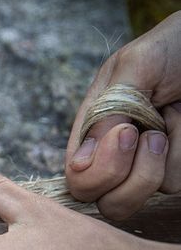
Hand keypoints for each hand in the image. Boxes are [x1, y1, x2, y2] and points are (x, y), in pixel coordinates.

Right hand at [66, 11, 180, 219]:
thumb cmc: (170, 48)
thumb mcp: (134, 68)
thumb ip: (105, 111)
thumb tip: (79, 163)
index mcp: (90, 131)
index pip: (77, 178)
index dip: (98, 170)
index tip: (126, 131)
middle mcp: (111, 155)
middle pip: (104, 201)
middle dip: (126, 178)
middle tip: (151, 136)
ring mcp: (142, 165)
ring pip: (137, 198)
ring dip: (157, 164)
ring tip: (170, 122)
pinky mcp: (170, 169)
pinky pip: (171, 186)